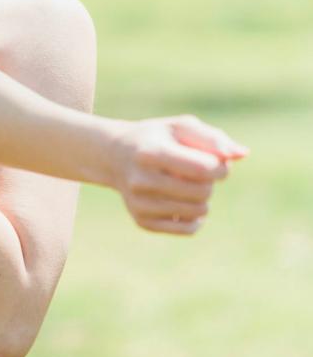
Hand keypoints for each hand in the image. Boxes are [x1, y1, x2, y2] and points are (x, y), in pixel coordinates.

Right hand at [108, 114, 249, 234]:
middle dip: (210, 182)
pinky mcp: (142, 221)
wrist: (114, 156)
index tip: (216, 161)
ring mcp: (139, 203)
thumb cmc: (157, 138)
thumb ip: (213, 138)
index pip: (203, 169)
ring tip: (187, 185)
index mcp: (150, 153)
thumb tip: (241, 154)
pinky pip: (189, 229)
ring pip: (199, 212)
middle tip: (197, 173)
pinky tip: (183, 202)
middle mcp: (140, 180)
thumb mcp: (180, 127)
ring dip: (203, 198)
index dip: (221, 167)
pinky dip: (194, 217)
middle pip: (203, 192)